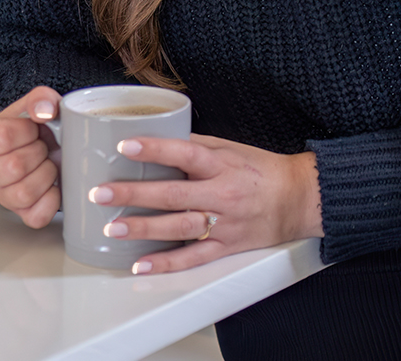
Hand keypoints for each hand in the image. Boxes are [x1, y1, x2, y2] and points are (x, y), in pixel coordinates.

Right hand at [0, 86, 62, 228]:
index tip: (34, 129)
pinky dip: (52, 200)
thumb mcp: (38, 104)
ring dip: (46, 175)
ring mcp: (3, 196)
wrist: (46, 145)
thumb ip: (40, 98)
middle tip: (43, 147)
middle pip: (13, 167)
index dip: (26, 131)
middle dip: (39, 153)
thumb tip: (44, 111)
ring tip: (47, 164)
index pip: (0, 137)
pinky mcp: (21, 214)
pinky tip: (52, 185)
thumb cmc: (37, 128)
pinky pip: (37, 215)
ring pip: (24, 194)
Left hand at [90, 132, 322, 273]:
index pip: (185, 153)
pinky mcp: (227, 247)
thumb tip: (159, 138)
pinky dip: (167, 262)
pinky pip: (193, 258)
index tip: (126, 146)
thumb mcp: (230, 148)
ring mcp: (224, 224)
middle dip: (135, 194)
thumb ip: (196, 144)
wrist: (298, 199)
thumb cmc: (261, 169)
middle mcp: (221, 194)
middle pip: (174, 194)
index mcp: (222, 164)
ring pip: (179, 227)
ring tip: (113, 227)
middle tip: (102, 193)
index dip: (155, 149)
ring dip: (144, 229)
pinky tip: (141, 263)